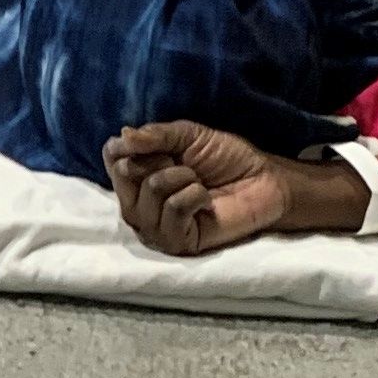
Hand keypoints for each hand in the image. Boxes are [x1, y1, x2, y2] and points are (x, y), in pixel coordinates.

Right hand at [107, 119, 364, 256]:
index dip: (138, 143)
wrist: (264, 182)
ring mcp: (154, 227)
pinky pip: (171, 210)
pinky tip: (206, 201)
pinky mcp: (176, 243)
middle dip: (163, 159)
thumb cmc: (227, 159)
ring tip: (200, 184)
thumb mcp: (188, 135)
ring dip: (183, 178)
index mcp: (136, 178)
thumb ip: (155, 135)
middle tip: (189, 168)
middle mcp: (137, 205)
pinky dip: (193, 196)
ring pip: (151, 190)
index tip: (168, 147)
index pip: (112, 155)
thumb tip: (123, 136)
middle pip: (127, 172)